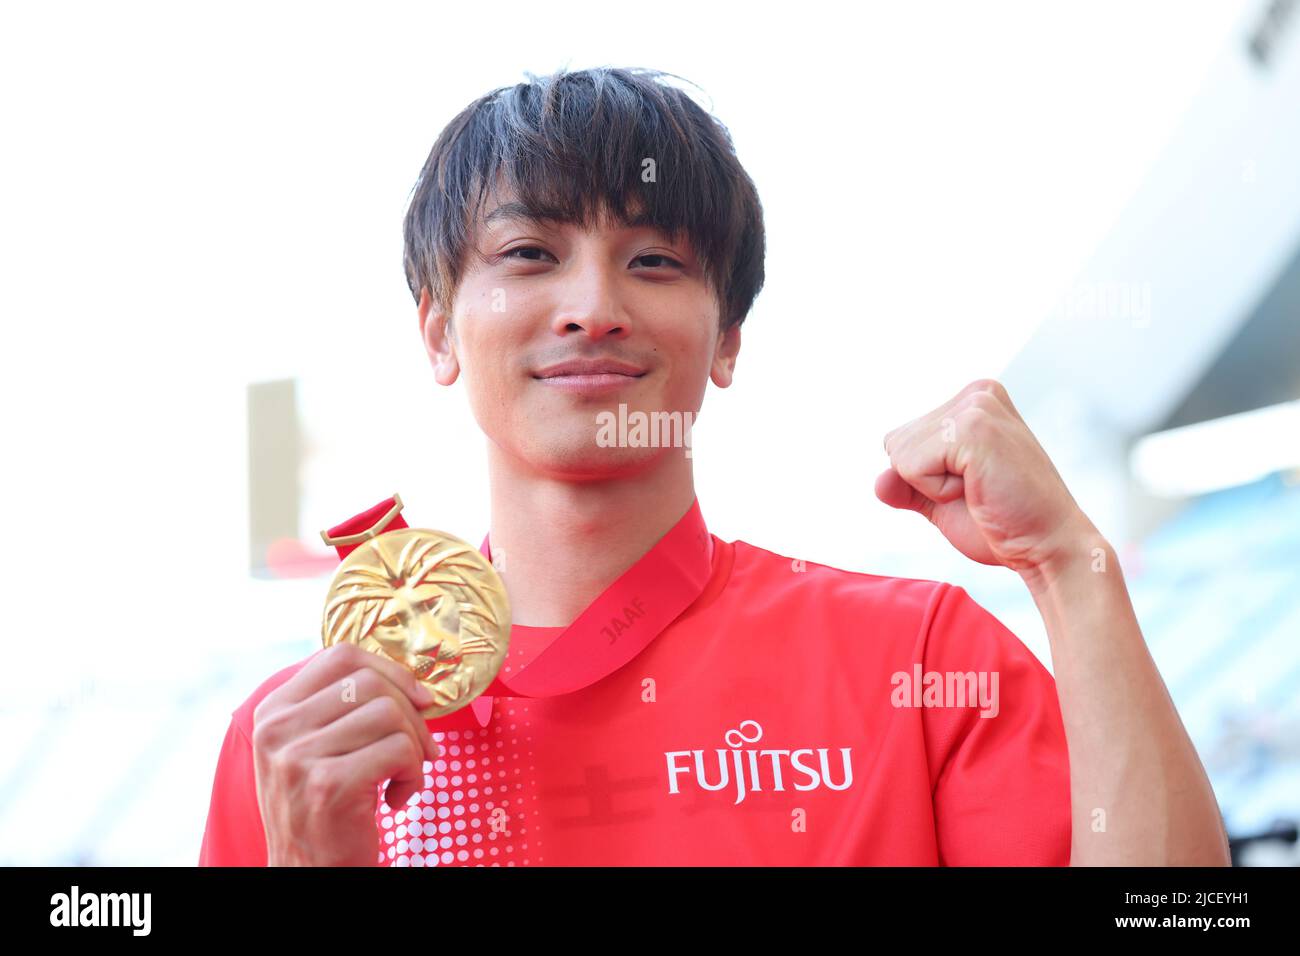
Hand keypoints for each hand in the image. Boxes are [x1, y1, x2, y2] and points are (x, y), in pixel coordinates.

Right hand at [251, 642, 442, 866]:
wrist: (307, 873)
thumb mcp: (314, 747)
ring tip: (403, 776)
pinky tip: (396, 798)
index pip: (341, 655)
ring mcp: (299, 756)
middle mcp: (277, 728)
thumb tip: (414, 683)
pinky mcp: (329, 785)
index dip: (389, 669)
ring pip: (390, 713)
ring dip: (415, 747)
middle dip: (411, 714)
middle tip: (418, 750)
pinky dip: (414, 775)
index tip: (415, 698)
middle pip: (371, 683)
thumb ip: (344, 706)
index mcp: (274, 710)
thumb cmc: (323, 807)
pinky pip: (400, 750)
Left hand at [875, 378, 1095, 578]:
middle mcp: (977, 393)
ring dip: (933, 487)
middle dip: (926, 481)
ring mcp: (977, 406)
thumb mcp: (941, 501)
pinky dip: (937, 491)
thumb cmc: (1002, 525)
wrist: (1048, 549)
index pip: (901, 440)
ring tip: (982, 490)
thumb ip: (906, 486)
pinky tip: (980, 490)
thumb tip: (879, 481)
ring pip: (900, 455)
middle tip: (979, 492)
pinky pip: (912, 467)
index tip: (973, 486)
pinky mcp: (974, 428)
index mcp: (973, 401)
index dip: (924, 478)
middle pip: (896, 443)